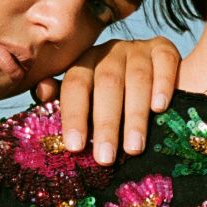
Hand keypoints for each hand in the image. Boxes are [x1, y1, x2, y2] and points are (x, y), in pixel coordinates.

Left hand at [37, 37, 180, 164]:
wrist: (157, 78)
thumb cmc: (114, 100)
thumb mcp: (87, 101)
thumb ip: (65, 100)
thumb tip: (42, 92)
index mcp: (85, 64)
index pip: (75, 85)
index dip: (74, 115)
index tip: (75, 147)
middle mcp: (110, 52)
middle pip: (107, 84)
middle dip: (106, 123)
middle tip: (106, 158)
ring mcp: (138, 48)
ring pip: (137, 78)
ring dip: (135, 115)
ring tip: (134, 148)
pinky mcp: (165, 48)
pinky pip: (165, 62)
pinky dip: (162, 84)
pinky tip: (160, 108)